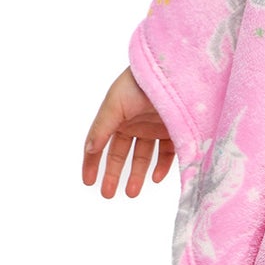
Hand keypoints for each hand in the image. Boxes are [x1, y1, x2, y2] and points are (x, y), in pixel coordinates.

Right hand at [83, 66, 175, 198]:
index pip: (100, 143)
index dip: (92, 162)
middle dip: (113, 174)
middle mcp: (134, 123)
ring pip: (143, 156)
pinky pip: (167, 153)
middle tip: (108, 194)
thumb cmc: (139, 82)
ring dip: (137, 175)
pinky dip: (161, 166)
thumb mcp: (115, 104)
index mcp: (116, 115)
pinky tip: (155, 178)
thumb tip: (88, 150)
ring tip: (131, 193)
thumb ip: (102, 128)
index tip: (89, 182)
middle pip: (120, 153)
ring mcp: (154, 127)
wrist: (173, 70)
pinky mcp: (175, 130)